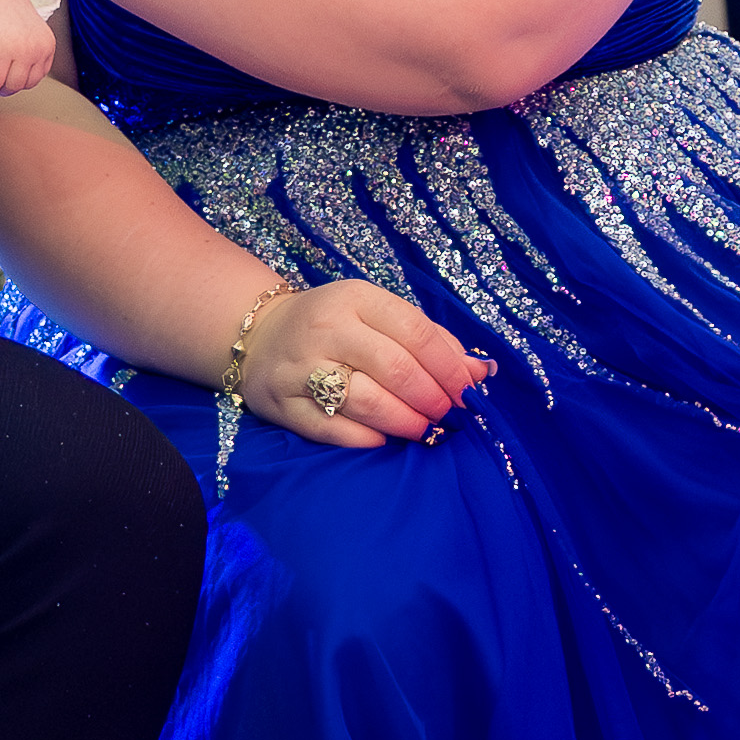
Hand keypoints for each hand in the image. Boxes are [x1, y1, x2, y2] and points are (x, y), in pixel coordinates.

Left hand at [0, 0, 59, 98]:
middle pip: (12, 87)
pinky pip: (42, 73)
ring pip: (29, 83)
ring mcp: (40, 47)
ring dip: (15, 82)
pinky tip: (18, 62)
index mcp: (1, 49)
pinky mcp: (49, 45)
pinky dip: (29, 73)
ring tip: (5, 69)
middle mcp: (24, 49)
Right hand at [241, 276, 485, 448]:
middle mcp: (327, 329)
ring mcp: (301, 367)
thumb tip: (480, 372)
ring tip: (425, 430)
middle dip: (432, 398)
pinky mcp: (283, 403)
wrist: (258, 335)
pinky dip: (366, 439)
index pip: (415, 331)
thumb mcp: (378, 316)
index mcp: (356, 299)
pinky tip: (386, 441)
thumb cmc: (334, 326)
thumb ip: (430, 341)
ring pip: (365, 401)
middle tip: (450, 416)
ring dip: (405, 421)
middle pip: (395, 368)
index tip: (469, 390)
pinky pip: (332, 429)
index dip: (449, 366)